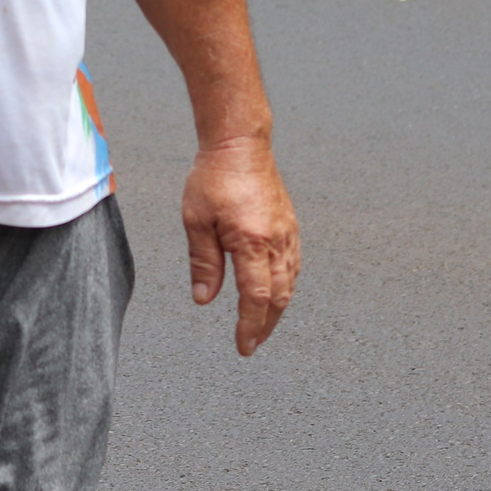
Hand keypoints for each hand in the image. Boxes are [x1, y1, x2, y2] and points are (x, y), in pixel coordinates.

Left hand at [181, 134, 300, 355]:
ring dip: (277, 309)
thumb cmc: (214, 177)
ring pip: (289, 283)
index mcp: (251, 241)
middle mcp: (275, 240)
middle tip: (252, 343)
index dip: (250, 326)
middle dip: (265, 325)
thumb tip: (204, 299)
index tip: (243, 345)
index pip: (255, 297)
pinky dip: (285, 286)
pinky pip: (293, 265)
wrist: (240, 144)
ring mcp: (287, 233)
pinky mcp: (289, 225)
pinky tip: (276, 292)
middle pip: (278, 297)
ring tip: (262, 325)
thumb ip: (203, 263)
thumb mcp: (196, 221)